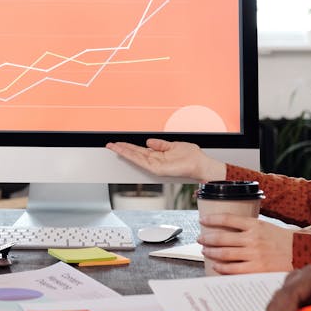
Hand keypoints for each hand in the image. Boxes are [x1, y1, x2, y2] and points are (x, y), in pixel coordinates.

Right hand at [106, 139, 226, 180]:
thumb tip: (149, 141)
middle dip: (121, 149)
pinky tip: (124, 151)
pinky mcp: (157, 169)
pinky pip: (141, 161)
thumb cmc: (192, 157)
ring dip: (123, 151)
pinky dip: (132, 156)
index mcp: (158, 155)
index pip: (139, 150)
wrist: (201, 164)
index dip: (128, 146)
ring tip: (112, 146)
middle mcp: (155, 161)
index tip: (118, 142)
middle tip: (109, 144)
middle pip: (134, 154)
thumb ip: (160, 144)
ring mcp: (155, 166)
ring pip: (135, 157)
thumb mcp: (173, 146)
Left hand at [196, 213, 293, 274]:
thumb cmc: (283, 241)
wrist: (301, 255)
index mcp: (256, 225)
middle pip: (222, 238)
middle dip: (207, 238)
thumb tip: (228, 229)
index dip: (212, 219)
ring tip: (205, 251)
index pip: (228, 219)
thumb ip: (249, 228)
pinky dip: (221, 268)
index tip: (202, 220)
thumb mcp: (266, 227)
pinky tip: (216, 266)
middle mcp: (253, 239)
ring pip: (224, 254)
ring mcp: (254, 255)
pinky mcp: (256, 269)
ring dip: (211, 252)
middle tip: (200, 239)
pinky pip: (232, 269)